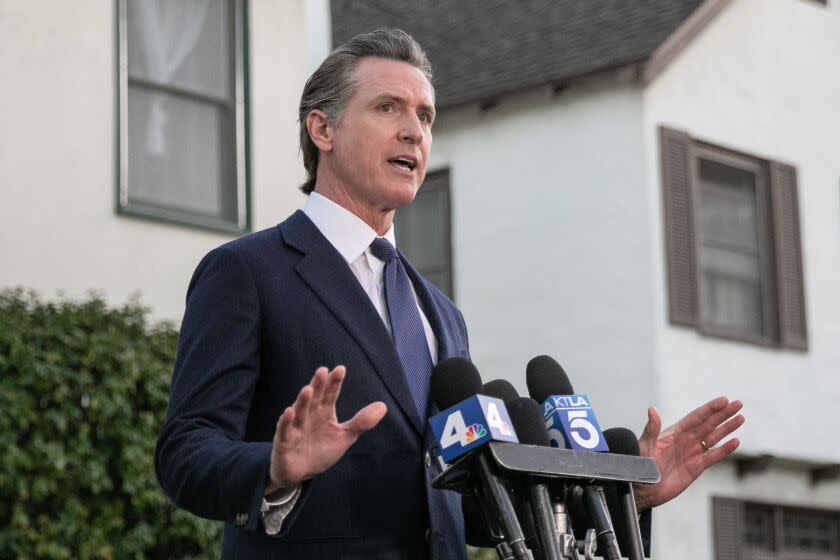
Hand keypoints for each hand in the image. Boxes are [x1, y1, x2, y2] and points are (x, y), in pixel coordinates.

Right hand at [265, 365, 386, 494]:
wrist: (301, 473)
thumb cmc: (321, 450)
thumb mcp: (344, 436)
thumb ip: (361, 422)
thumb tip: (383, 406)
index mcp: (324, 412)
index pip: (330, 394)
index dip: (334, 383)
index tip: (340, 369)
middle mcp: (309, 416)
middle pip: (314, 399)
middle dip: (318, 386)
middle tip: (322, 371)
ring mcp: (296, 427)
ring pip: (299, 411)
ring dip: (302, 401)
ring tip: (308, 389)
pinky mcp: (284, 442)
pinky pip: (284, 430)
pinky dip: (286, 422)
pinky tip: (289, 412)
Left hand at [633, 396, 743, 510]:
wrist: (644, 490)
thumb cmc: (640, 466)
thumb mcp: (645, 446)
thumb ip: (651, 429)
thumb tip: (652, 409)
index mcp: (674, 432)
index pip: (695, 417)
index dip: (709, 408)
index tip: (724, 400)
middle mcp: (685, 440)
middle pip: (708, 424)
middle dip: (723, 414)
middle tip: (738, 403)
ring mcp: (692, 453)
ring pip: (714, 437)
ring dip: (727, 428)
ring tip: (741, 417)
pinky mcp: (696, 467)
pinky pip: (714, 456)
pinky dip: (725, 449)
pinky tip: (736, 441)